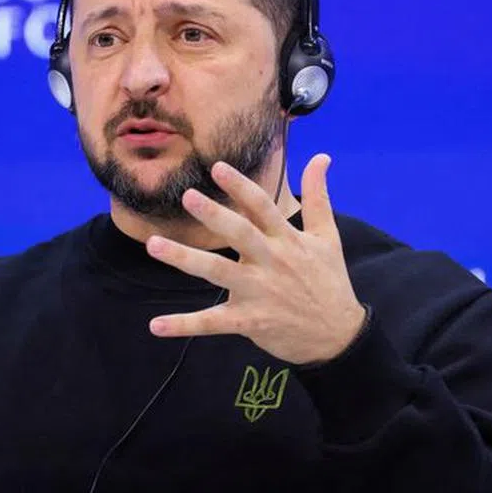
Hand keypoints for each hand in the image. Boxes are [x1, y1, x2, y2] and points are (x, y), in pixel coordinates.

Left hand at [146, 153, 366, 364]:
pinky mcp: (249, 321)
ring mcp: (258, 292)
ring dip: (184, 259)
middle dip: (214, 215)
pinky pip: (212, 323)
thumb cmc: (330, 281)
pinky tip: (156, 325)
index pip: (263, 207)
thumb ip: (319, 196)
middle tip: (188, 196)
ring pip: (217, 272)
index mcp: (287, 240)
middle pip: (240, 234)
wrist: (339, 336)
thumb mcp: (328, 236)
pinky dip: (185, 325)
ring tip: (153, 245)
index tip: (218, 167)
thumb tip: (321, 156)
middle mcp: (271, 262)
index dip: (241, 187)